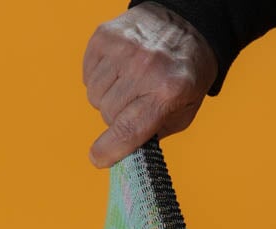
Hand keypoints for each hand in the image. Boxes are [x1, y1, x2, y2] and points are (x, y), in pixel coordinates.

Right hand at [83, 2, 217, 167]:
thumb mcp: (182, 111)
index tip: (98, 158)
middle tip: (134, 102)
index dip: (108, 151)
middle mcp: (146, 67)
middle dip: (116, 116)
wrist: (187, 23)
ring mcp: (124, 48)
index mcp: (169, 90)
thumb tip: (120, 155)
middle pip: (107, 114)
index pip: (127, 131)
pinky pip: (88, 75)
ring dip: (107, 96)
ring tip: (127, 83)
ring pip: (95, 96)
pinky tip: (118, 69)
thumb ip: (152, 136)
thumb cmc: (183, 75)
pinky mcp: (105, 36)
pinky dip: (99, 77)